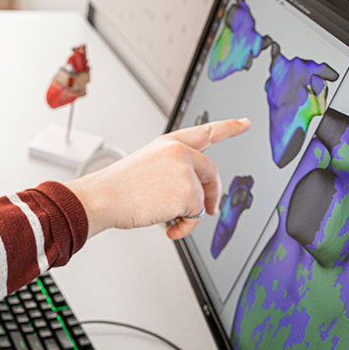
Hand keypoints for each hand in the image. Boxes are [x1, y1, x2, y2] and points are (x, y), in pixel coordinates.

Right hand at [66, 118, 250, 239]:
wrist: (103, 198)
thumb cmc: (118, 188)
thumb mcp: (148, 168)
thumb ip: (175, 172)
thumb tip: (197, 198)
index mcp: (169, 143)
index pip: (205, 132)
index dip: (229, 127)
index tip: (245, 123)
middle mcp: (180, 152)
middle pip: (211, 173)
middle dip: (212, 195)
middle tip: (209, 210)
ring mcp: (185, 171)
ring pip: (202, 199)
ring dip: (188, 215)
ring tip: (167, 218)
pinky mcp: (188, 192)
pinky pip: (196, 216)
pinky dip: (185, 226)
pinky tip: (169, 225)